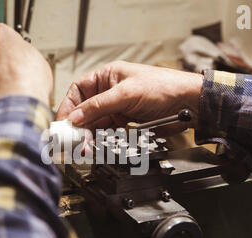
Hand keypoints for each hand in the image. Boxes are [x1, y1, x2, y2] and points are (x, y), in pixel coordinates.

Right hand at [56, 61, 202, 134]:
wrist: (188, 104)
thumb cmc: (164, 87)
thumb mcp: (126, 93)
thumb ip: (99, 105)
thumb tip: (76, 116)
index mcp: (108, 76)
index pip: (79, 90)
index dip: (69, 106)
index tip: (63, 122)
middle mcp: (110, 92)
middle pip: (86, 110)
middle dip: (78, 125)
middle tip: (72, 139)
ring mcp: (118, 108)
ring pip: (96, 124)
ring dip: (89, 136)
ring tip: (84, 147)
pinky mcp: (126, 123)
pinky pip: (108, 132)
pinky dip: (101, 140)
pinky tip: (97, 146)